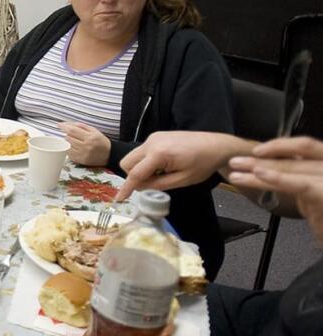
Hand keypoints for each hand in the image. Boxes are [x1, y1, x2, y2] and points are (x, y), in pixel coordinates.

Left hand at [59, 121, 110, 166]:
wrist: (109, 155)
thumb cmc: (101, 141)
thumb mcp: (94, 131)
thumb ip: (81, 126)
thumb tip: (67, 124)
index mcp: (90, 137)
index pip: (73, 130)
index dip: (64, 127)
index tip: (59, 125)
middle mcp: (86, 146)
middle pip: (68, 138)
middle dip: (68, 135)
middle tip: (73, 135)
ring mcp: (83, 154)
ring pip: (67, 146)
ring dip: (68, 142)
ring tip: (75, 142)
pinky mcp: (81, 161)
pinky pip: (69, 154)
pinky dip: (69, 150)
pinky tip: (75, 148)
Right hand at [116, 131, 253, 200]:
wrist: (217, 145)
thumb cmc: (203, 164)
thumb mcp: (182, 180)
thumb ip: (158, 185)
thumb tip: (139, 188)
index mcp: (159, 153)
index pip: (135, 173)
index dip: (126, 188)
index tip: (118, 199)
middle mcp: (151, 142)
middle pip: (127, 163)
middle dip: (133, 176)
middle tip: (150, 183)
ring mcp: (153, 137)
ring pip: (132, 157)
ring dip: (140, 169)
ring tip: (160, 173)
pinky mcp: (156, 136)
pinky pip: (142, 152)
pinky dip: (146, 162)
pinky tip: (163, 165)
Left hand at [229, 136, 322, 239]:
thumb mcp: (312, 192)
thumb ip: (297, 178)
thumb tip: (271, 171)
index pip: (303, 147)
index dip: (279, 146)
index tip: (256, 151)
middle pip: (291, 159)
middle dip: (259, 160)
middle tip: (235, 162)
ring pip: (291, 168)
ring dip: (259, 169)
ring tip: (237, 173)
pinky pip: (300, 184)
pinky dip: (278, 178)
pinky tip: (259, 175)